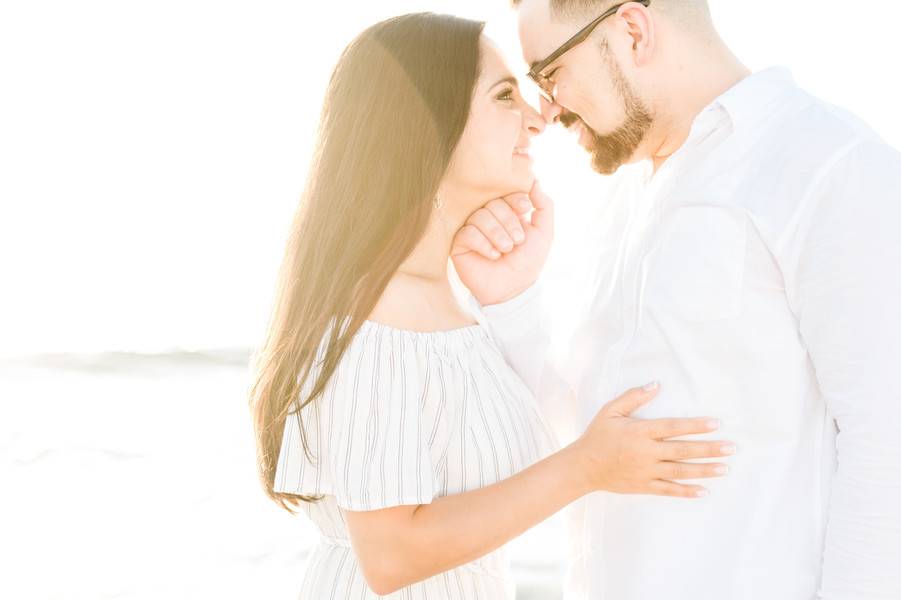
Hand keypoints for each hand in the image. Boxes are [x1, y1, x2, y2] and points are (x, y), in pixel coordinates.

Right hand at [451, 180, 553, 305]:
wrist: (513, 289)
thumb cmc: (528, 262)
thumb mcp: (544, 232)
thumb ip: (544, 205)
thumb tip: (535, 180)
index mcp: (506, 210)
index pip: (506, 192)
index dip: (516, 199)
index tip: (525, 210)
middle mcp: (488, 216)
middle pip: (493, 203)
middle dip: (509, 222)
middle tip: (517, 242)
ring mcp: (472, 228)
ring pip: (480, 216)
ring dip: (497, 234)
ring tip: (505, 250)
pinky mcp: (459, 243)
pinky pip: (468, 232)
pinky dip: (483, 244)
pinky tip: (492, 255)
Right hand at [572, 383, 735, 497]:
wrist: (583, 467)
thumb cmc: (597, 436)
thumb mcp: (610, 411)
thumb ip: (633, 397)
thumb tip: (656, 384)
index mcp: (640, 432)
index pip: (673, 427)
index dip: (696, 425)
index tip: (716, 423)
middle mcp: (646, 452)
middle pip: (683, 450)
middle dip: (709, 449)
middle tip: (731, 448)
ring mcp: (646, 471)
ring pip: (680, 471)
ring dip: (704, 470)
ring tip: (725, 468)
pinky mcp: (644, 486)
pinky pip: (669, 490)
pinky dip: (687, 492)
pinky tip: (704, 491)